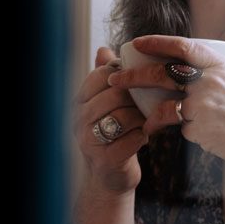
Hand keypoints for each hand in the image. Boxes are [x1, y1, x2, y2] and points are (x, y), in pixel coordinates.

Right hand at [75, 47, 146, 192]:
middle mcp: (78, 119)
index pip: (101, 75)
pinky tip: (143, 138)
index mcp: (79, 102)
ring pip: (125, 115)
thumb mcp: (110, 104)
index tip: (138, 80)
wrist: (112, 174)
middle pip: (116, 94)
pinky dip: (144, 136)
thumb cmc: (116, 133)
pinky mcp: (105, 159)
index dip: (125, 74)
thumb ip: (107, 79)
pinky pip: (133, 138)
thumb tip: (103, 49)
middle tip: (146, 103)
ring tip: (144, 122)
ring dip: (142, 118)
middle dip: (137, 97)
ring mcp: (88, 141)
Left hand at [108, 35, 224, 170]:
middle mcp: (210, 82)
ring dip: (148, 111)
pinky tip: (183, 138)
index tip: (138, 42)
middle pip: (162, 73)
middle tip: (116, 78)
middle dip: (134, 75)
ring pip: (164, 105)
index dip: (158, 42)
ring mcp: (202, 105)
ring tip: (140, 117)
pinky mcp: (198, 128)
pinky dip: (180, 132)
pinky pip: (181, 128)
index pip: (184, 47)